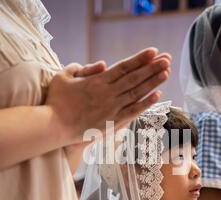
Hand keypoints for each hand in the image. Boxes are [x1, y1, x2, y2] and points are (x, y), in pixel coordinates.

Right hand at [46, 48, 170, 145]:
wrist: (54, 127)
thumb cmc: (56, 101)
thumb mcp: (64, 76)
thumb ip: (82, 68)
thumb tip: (102, 64)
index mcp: (97, 80)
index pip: (124, 67)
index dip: (140, 59)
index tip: (153, 51)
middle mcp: (108, 93)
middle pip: (135, 78)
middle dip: (152, 67)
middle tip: (167, 59)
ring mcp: (112, 108)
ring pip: (137, 93)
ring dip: (153, 82)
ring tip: (167, 72)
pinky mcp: (112, 122)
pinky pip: (133, 111)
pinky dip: (146, 103)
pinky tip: (158, 95)